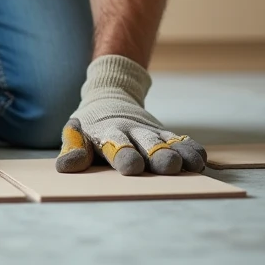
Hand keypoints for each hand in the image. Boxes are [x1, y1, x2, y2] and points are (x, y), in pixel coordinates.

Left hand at [56, 55, 206, 175]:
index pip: (116, 145)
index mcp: (107, 134)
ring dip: (179, 153)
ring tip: (191, 165)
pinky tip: (200, 160)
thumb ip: (74, 149)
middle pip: (147, 144)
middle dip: (157, 155)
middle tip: (167, 166)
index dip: (125, 155)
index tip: (132, 167)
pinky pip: (180, 140)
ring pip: (168, 142)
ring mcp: (150, 132)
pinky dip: (190, 149)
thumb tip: (65, 167)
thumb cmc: (90, 126)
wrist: (109, 97)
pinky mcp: (165, 133)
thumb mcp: (77, 134)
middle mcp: (132, 132)